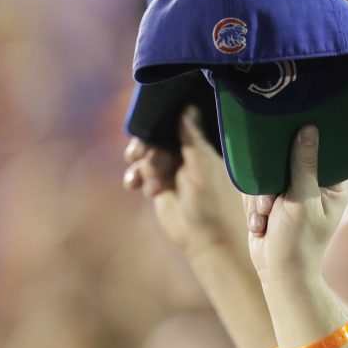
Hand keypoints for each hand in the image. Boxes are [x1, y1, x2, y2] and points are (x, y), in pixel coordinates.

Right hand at [124, 107, 248, 260]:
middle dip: (146, 145)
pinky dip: (135, 177)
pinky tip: (134, 186)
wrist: (205, 239)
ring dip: (143, 166)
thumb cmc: (212, 203)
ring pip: (146, 156)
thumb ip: (193, 139)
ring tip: (151, 184)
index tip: (146, 120)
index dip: (161, 118)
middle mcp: (185, 153)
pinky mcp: (159, 185)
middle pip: (157, 137)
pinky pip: (139, 174)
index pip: (178, 121)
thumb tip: (187, 108)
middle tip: (137, 153)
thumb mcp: (203, 168)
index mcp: (201, 145)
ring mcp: (171, 169)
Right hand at [245, 126, 347, 281]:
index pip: (320, 152)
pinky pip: (254, 189)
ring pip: (265, 175)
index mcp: (334, 185)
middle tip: (270, 204)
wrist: (278, 273)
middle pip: (286, 160)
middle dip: (271, 185)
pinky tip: (260, 225)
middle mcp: (314, 186)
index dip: (299, 151)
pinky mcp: (271, 200)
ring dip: (259, 199)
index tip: (285, 158)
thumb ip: (303, 165)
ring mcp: (291, 193)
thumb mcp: (302, 200)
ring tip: (265, 219)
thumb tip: (309, 129)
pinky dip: (253, 207)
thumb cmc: (298, 241)